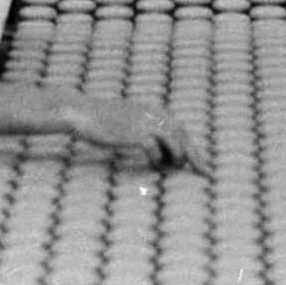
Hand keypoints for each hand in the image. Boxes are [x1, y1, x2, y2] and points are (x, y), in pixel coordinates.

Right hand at [69, 97, 200, 172]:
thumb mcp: (126, 119)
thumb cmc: (99, 119)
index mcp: (152, 111)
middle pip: (184, 135)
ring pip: (175, 142)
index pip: (181, 129)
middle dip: (195, 156)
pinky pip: (156, 150)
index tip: (201, 164)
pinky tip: (152, 165)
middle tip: (204, 173)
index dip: (193, 146)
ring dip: (176, 159)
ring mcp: (145, 124)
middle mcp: (153, 115)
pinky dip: (158, 160)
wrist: (81, 112)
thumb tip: (154, 143)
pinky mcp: (135, 134)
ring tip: (169, 169)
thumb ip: (142, 126)